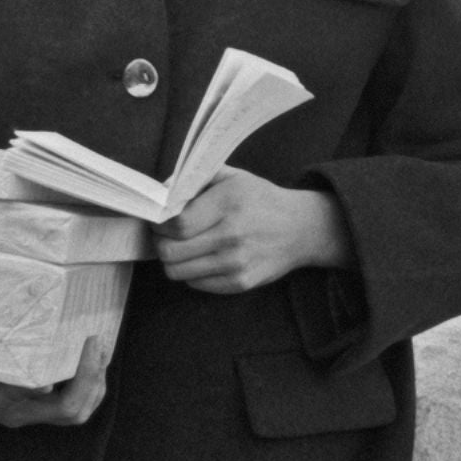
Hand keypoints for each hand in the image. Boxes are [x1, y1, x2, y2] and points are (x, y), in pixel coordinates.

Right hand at [0, 332, 109, 427]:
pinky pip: (77, 410)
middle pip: (64, 409)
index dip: (44, 384)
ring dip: (94, 382)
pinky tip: (97, 360)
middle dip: (86, 377)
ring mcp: (29, 413)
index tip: (58, 364)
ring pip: (76, 412)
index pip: (25, 398)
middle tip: (94, 340)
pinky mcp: (41, 409)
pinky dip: (93, 387)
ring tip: (99, 346)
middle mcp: (12, 412)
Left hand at [154, 168, 351, 294]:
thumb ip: (197, 178)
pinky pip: (196, 284)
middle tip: (165, 236)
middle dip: (161, 244)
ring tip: (181, 248)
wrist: (301, 229)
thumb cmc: (261, 199)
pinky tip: (201, 259)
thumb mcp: (233, 177)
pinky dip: (190, 272)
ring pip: (178, 272)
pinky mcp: (241, 283)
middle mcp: (232, 234)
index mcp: (228, 203)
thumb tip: (163, 191)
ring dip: (172, 261)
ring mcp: (236, 262)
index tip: (159, 221)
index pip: (176, 224)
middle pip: (171, 252)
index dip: (160, 225)